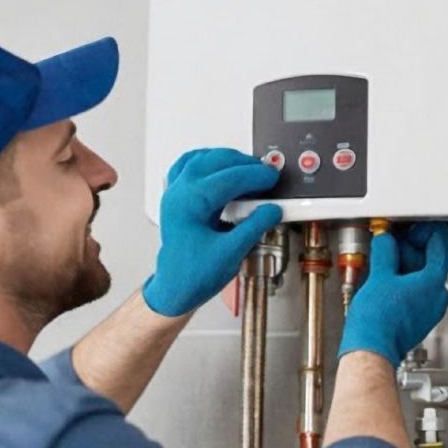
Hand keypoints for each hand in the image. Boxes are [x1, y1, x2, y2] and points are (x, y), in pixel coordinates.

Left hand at [142, 147, 282, 317]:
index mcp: (189, 204)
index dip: (255, 175)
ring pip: (201, 158)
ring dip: (227, 159)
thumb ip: (254, 228)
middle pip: (215, 162)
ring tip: (249, 169)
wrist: (175, 288)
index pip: (228, 177)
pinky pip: (189, 165)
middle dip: (244, 164)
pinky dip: (207, 161)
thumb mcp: (231, 254)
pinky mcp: (176, 197)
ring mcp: (174, 193)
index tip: (272, 177)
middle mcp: (178, 193)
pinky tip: (221, 166)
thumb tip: (272, 210)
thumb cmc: (194, 275)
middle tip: (266, 173)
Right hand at [339, 223, 447, 365]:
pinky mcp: (420, 318)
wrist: (371, 349)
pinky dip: (406, 280)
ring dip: (408, 264)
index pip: (440, 244)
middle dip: (413, 247)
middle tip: (394, 241)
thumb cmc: (377, 320)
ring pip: (425, 276)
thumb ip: (386, 250)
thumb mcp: (379, 274)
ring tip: (386, 261)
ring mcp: (431, 309)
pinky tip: (387, 279)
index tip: (412, 227)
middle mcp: (438, 296)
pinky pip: (419, 291)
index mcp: (434, 282)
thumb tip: (386, 240)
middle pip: (433, 260)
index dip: (426, 230)